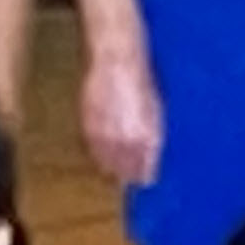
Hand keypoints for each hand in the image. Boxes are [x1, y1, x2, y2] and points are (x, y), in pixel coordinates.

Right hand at [78, 49, 163, 189]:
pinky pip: (93, 152)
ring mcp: (107, 136)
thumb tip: (149, 156)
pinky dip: (98, 155)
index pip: (145, 172)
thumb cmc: (141, 83)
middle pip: (125, 173)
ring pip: (107, 166)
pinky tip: (101, 153)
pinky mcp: (89, 129)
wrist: (116, 64)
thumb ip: (152, 137)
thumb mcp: (155, 112)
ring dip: (112, 168)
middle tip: (129, 178)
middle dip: (128, 176)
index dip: (144, 177)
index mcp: (148, 138)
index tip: (144, 180)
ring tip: (115, 168)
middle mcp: (128, 142)